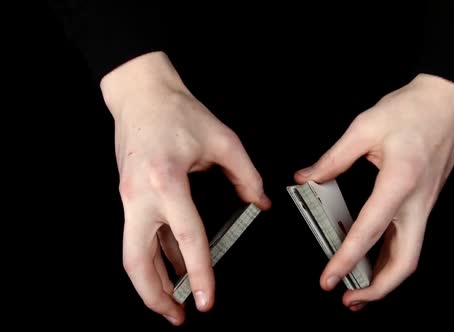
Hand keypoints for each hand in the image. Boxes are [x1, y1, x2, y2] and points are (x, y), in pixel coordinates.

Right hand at [100, 52, 270, 324]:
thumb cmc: (178, 112)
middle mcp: (140, 196)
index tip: (208, 300)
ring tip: (174, 302)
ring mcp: (128, 198)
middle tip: (179, 316)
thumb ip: (246, 176)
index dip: (201, 273)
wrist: (141, 95)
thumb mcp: (222, 140)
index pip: (188, 238)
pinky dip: (155, 258)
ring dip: (152, 282)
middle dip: (156, 296)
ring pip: (132, 255)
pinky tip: (173, 268)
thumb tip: (261, 203)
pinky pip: (139, 237)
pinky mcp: (128, 197)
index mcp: (166, 181)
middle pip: (137, 262)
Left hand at [295, 74, 453, 310]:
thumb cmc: (412, 109)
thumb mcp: (365, 127)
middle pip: (404, 262)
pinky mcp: (425, 201)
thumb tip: (306, 178)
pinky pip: (410, 238)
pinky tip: (374, 258)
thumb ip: (333, 158)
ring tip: (360, 289)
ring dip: (386, 277)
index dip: (346, 261)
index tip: (327, 280)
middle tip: (349, 298)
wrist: (450, 100)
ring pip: (410, 254)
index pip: (368, 233)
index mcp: (399, 183)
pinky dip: (391, 256)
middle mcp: (417, 202)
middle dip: (378, 288)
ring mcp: (425, 204)